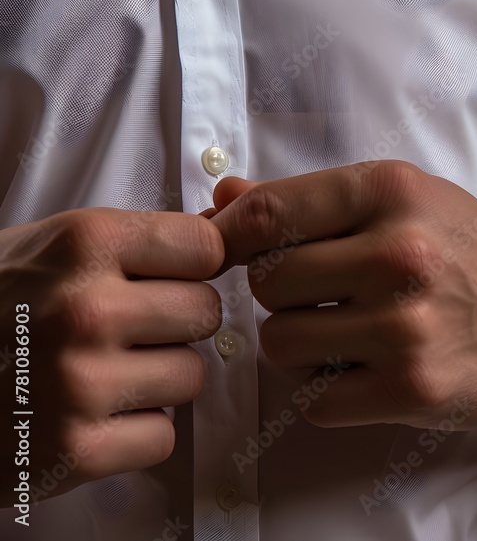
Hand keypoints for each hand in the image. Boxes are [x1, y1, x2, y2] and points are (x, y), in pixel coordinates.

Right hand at [0, 209, 222, 505]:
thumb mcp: (55, 245)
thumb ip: (141, 237)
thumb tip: (232, 215)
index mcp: (85, 242)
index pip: (206, 246)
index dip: (192, 266)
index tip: (165, 278)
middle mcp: (85, 307)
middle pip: (206, 313)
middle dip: (174, 325)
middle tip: (124, 332)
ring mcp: (80, 382)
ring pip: (191, 377)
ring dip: (157, 382)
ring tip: (100, 374)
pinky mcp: (74, 450)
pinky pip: (164, 436)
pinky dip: (134, 435)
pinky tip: (89, 417)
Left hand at [211, 160, 476, 429]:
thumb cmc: (475, 252)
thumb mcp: (409, 201)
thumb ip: (317, 201)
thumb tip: (226, 200)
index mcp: (394, 192)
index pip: (270, 213)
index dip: (228, 236)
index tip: (222, 251)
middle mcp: (400, 254)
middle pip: (267, 282)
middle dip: (281, 292)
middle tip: (324, 293)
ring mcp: (407, 326)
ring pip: (280, 343)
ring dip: (300, 343)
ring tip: (346, 332)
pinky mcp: (412, 388)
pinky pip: (314, 400)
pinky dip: (327, 390)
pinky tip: (365, 369)